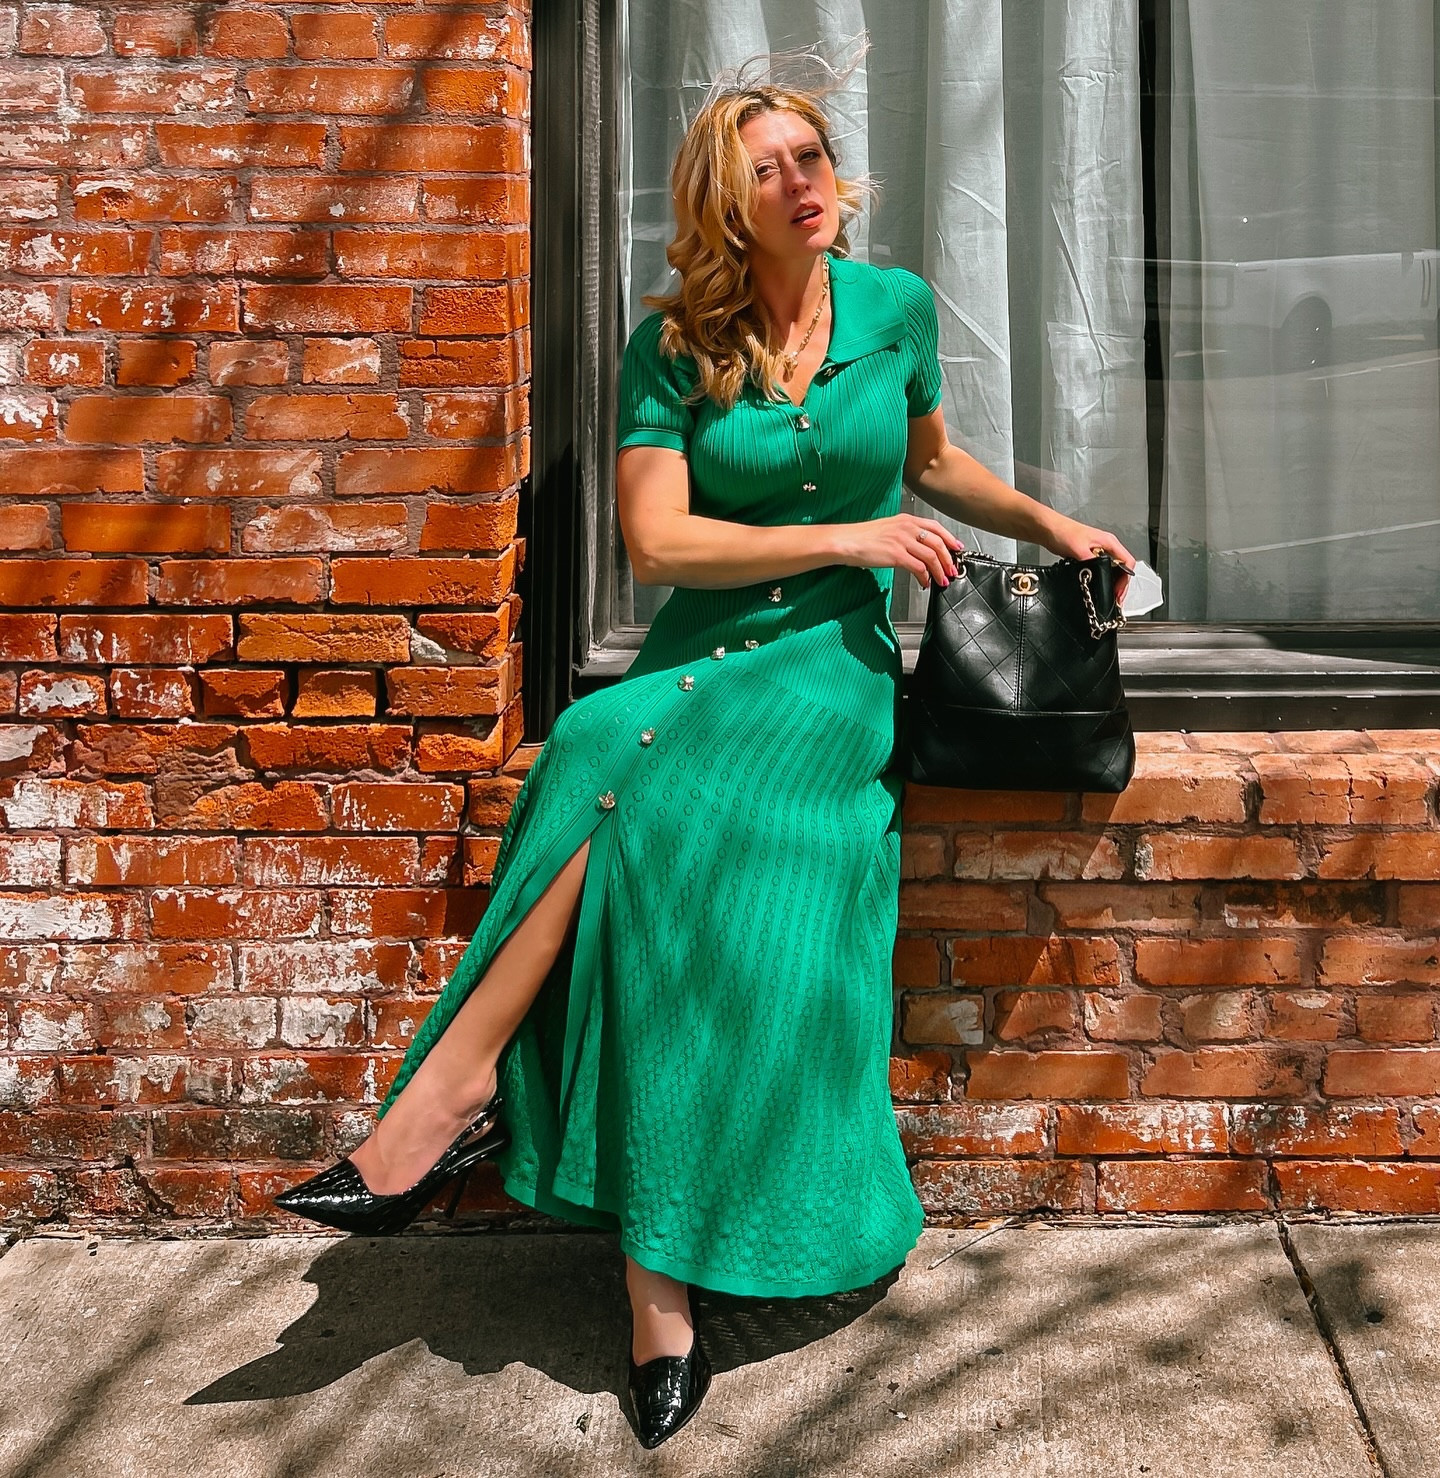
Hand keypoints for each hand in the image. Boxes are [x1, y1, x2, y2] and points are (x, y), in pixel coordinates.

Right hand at [833, 514, 964, 588]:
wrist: (845, 541)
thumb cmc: (861, 537)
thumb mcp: (887, 528)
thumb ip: (904, 534)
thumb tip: (917, 548)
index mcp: (906, 520)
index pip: (936, 527)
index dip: (949, 539)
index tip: (957, 548)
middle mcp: (907, 528)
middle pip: (938, 543)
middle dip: (948, 559)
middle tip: (952, 570)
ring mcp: (902, 541)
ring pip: (931, 556)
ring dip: (939, 571)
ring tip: (942, 580)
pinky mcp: (896, 555)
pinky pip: (919, 568)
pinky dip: (925, 577)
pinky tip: (924, 583)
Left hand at [1041, 517, 1135, 605]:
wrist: (1049, 529)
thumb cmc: (1063, 531)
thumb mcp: (1078, 548)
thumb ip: (1090, 561)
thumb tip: (1098, 575)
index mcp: (1109, 542)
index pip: (1127, 561)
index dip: (1125, 579)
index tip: (1118, 591)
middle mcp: (1106, 546)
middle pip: (1122, 568)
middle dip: (1120, 584)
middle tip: (1115, 598)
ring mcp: (1098, 552)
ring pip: (1112, 570)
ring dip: (1111, 582)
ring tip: (1108, 595)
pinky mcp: (1089, 556)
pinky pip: (1101, 570)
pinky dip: (1102, 579)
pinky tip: (1098, 586)